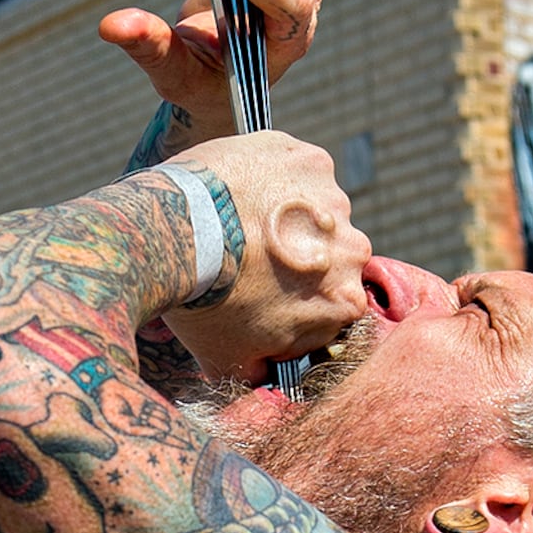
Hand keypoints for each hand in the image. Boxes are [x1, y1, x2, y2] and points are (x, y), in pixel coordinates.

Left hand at [157, 130, 370, 378]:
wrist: (179, 235)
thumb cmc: (206, 300)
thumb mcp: (230, 356)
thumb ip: (260, 367)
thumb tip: (261, 372)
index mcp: (345, 302)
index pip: (332, 303)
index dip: (299, 298)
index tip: (268, 290)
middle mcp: (353, 249)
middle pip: (329, 253)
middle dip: (297, 254)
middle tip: (249, 253)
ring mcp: (334, 199)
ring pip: (314, 208)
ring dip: (287, 212)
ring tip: (239, 218)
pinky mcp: (310, 160)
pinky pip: (296, 168)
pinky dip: (272, 176)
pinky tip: (239, 188)